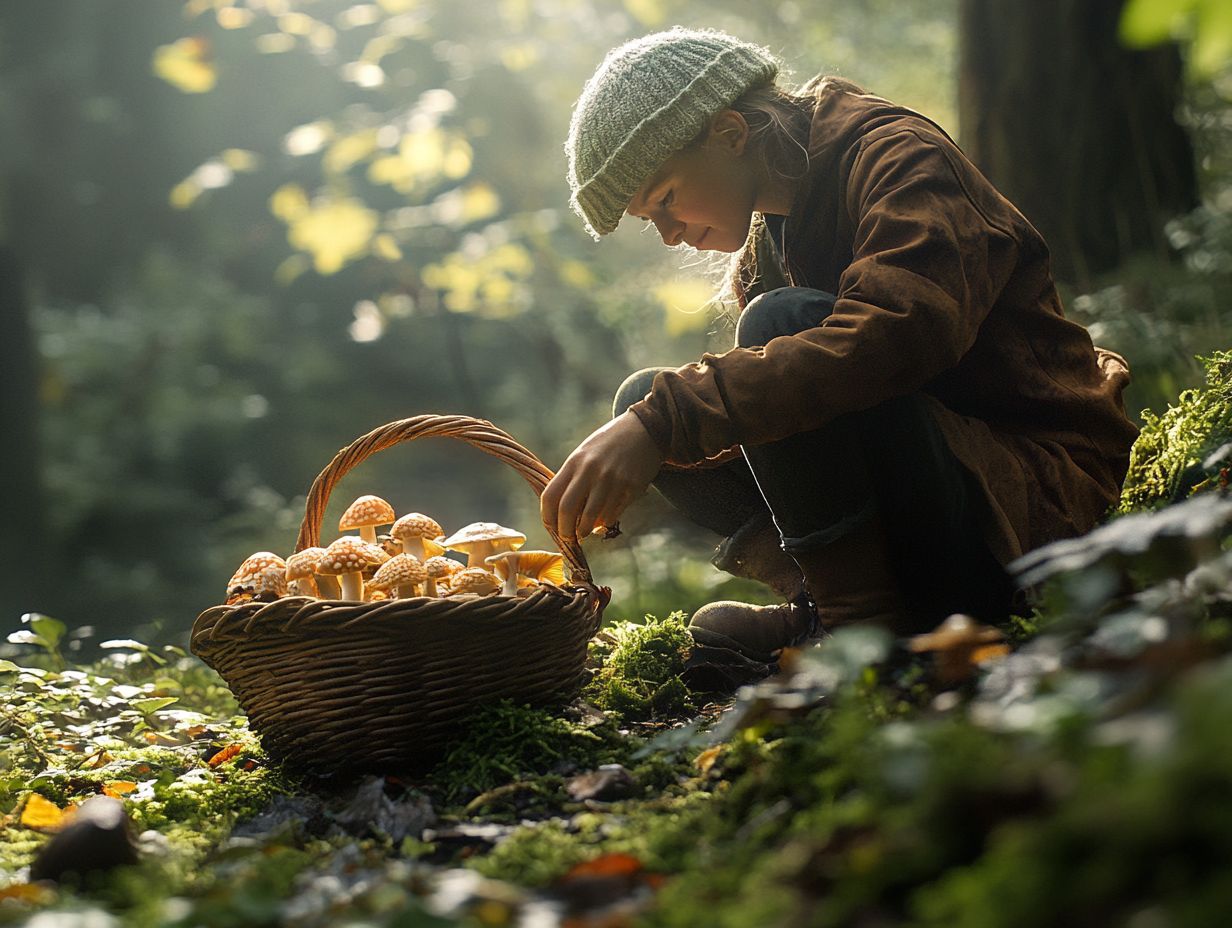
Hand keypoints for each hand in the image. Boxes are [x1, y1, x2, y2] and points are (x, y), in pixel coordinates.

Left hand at [541, 412, 663, 547]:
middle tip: (567, 537)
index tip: (551, 525)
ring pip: (591, 517)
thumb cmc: (609, 444)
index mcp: (575, 462)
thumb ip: (572, 477)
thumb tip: (561, 511)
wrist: (644, 430)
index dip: (547, 516)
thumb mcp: (585, 454)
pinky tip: (603, 522)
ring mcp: (612, 480)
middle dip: (565, 530)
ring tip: (584, 532)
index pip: (551, 496)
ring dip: (585, 530)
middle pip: (567, 510)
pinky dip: (605, 522)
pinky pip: (613, 514)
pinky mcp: (631, 487)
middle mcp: (591, 471)